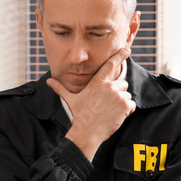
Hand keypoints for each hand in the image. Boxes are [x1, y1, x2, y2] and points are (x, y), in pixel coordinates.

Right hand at [47, 46, 135, 160]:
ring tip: (110, 111)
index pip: (110, 64)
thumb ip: (61, 88)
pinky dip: (127, 111)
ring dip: (122, 103)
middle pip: (122, 84)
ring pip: (127, 95)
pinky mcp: (124, 105)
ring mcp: (118, 95)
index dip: (120, 55)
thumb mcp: (70, 99)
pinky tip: (117, 116)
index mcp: (97, 82)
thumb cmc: (79, 115)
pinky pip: (131, 105)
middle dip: (118, 93)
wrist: (87, 132)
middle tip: (107, 104)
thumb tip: (48, 81)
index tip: (127, 49)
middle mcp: (109, 86)